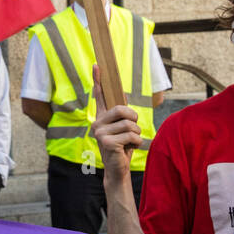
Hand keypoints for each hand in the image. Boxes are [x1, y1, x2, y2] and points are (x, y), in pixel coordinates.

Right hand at [92, 64, 141, 180]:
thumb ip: (123, 115)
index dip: (98, 79)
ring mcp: (100, 132)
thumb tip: (124, 98)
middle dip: (134, 120)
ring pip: (130, 125)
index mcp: (102, 117)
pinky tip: (128, 149)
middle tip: (132, 130)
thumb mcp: (124, 129)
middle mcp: (97, 122)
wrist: (118, 169)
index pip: (99, 95)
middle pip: (122, 109)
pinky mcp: (106, 142)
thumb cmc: (123, 147)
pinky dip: (137, 144)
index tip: (97, 64)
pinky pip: (131, 136)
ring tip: (129, 142)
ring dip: (136, 135)